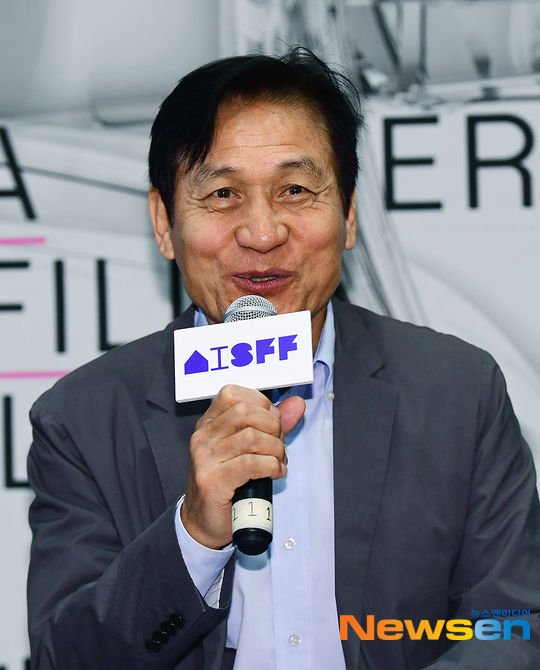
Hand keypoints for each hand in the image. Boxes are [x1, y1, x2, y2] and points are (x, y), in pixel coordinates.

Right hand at [180, 384, 304, 548]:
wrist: (202, 522)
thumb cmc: (225, 484)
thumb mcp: (246, 448)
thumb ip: (272, 424)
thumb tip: (296, 404)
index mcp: (208, 424)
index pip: (232, 394)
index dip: (260, 402)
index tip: (272, 420)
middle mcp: (203, 438)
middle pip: (246, 413)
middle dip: (273, 427)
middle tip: (278, 444)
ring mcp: (205, 459)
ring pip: (253, 438)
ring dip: (275, 450)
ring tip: (278, 461)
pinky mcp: (213, 480)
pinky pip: (252, 463)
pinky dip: (272, 466)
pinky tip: (274, 472)